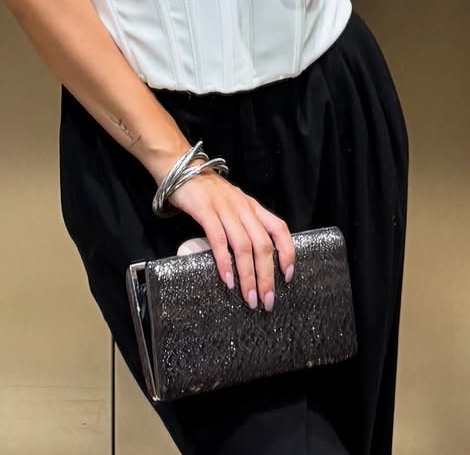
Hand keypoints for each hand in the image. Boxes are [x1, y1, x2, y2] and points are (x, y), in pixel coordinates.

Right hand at [167, 169, 294, 311]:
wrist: (182, 169)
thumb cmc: (208, 193)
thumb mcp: (232, 206)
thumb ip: (243, 226)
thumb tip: (254, 259)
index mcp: (252, 207)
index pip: (279, 228)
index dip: (287, 252)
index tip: (287, 277)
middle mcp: (243, 207)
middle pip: (262, 244)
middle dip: (267, 276)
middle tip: (266, 301)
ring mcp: (224, 208)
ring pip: (243, 245)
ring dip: (248, 275)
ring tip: (249, 298)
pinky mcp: (205, 210)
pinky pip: (218, 239)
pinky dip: (224, 261)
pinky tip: (227, 280)